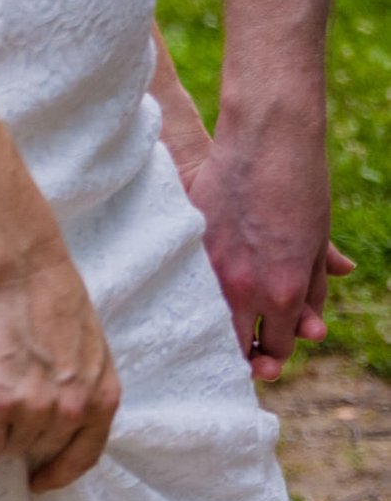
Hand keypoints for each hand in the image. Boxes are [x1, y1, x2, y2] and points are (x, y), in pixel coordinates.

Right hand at [0, 250, 120, 492]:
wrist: (21, 273)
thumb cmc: (54, 300)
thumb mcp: (92, 350)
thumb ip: (83, 388)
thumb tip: (61, 418)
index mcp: (102, 397)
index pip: (86, 454)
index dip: (61, 472)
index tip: (42, 480)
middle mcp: (72, 409)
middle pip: (43, 452)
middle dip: (25, 444)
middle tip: (7, 430)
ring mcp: (34, 408)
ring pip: (11, 450)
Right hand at [186, 118, 349, 381]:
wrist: (265, 142)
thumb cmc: (301, 188)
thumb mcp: (315, 242)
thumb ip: (312, 285)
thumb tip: (311, 323)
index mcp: (282, 293)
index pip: (278, 345)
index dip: (279, 352)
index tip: (274, 351)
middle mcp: (241, 290)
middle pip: (236, 347)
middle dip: (246, 357)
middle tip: (249, 357)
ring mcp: (208, 271)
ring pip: (206, 321)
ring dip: (216, 328)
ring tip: (222, 328)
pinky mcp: (186, 250)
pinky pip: (186, 289)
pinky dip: (194, 297)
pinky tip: (197, 297)